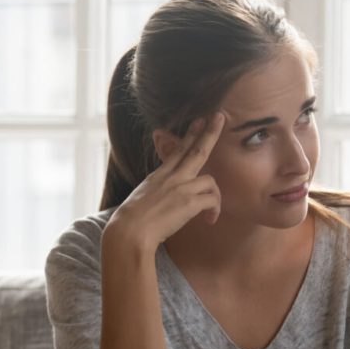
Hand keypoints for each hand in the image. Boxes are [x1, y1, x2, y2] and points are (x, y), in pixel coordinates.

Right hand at [104, 112, 224, 250]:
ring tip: (211, 213)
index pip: (177, 151)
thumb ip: (154, 194)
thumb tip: (160, 200)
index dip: (190, 135)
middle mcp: (171, 178)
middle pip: (196, 151)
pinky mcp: (189, 203)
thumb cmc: (129, 223)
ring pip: (210, 180)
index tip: (200, 121)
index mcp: (158, 176)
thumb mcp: (141, 199)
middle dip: (210, 133)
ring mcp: (181, 189)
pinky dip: (215, 210)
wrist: (129, 232)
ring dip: (215, 196)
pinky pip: (212, 200)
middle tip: (220, 116)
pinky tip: (210, 221)